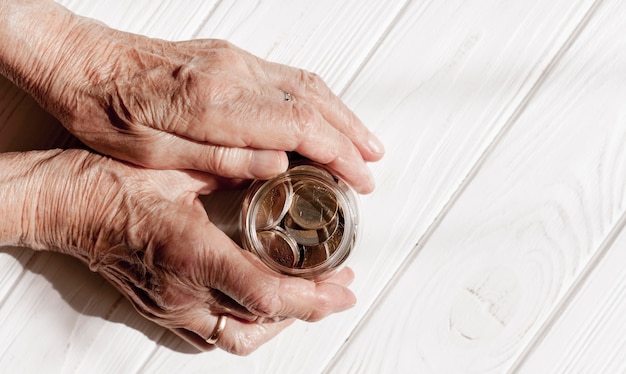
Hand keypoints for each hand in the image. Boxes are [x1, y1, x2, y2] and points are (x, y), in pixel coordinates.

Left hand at [2, 1, 383, 192]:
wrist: (84, 63)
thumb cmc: (107, 110)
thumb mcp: (155, 153)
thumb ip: (222, 158)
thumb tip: (278, 166)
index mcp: (213, 102)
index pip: (298, 126)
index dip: (338, 152)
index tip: (360, 175)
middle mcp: (231, 73)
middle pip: (312, 101)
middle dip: (351, 135)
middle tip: (373, 165)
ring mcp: (233, 60)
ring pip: (306, 85)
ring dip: (340, 114)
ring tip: (363, 142)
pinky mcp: (228, 57)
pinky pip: (287, 76)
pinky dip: (316, 100)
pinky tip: (324, 114)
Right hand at [10, 149, 355, 353]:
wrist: (63, 206)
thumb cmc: (108, 184)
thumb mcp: (178, 168)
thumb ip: (232, 169)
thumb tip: (277, 162)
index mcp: (190, 253)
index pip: (264, 294)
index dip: (311, 299)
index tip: (341, 290)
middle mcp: (181, 291)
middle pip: (259, 323)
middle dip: (308, 312)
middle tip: (339, 291)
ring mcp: (169, 307)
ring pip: (238, 336)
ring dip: (280, 322)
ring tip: (310, 299)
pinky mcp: (161, 309)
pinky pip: (214, 333)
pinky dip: (248, 323)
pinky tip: (265, 304)